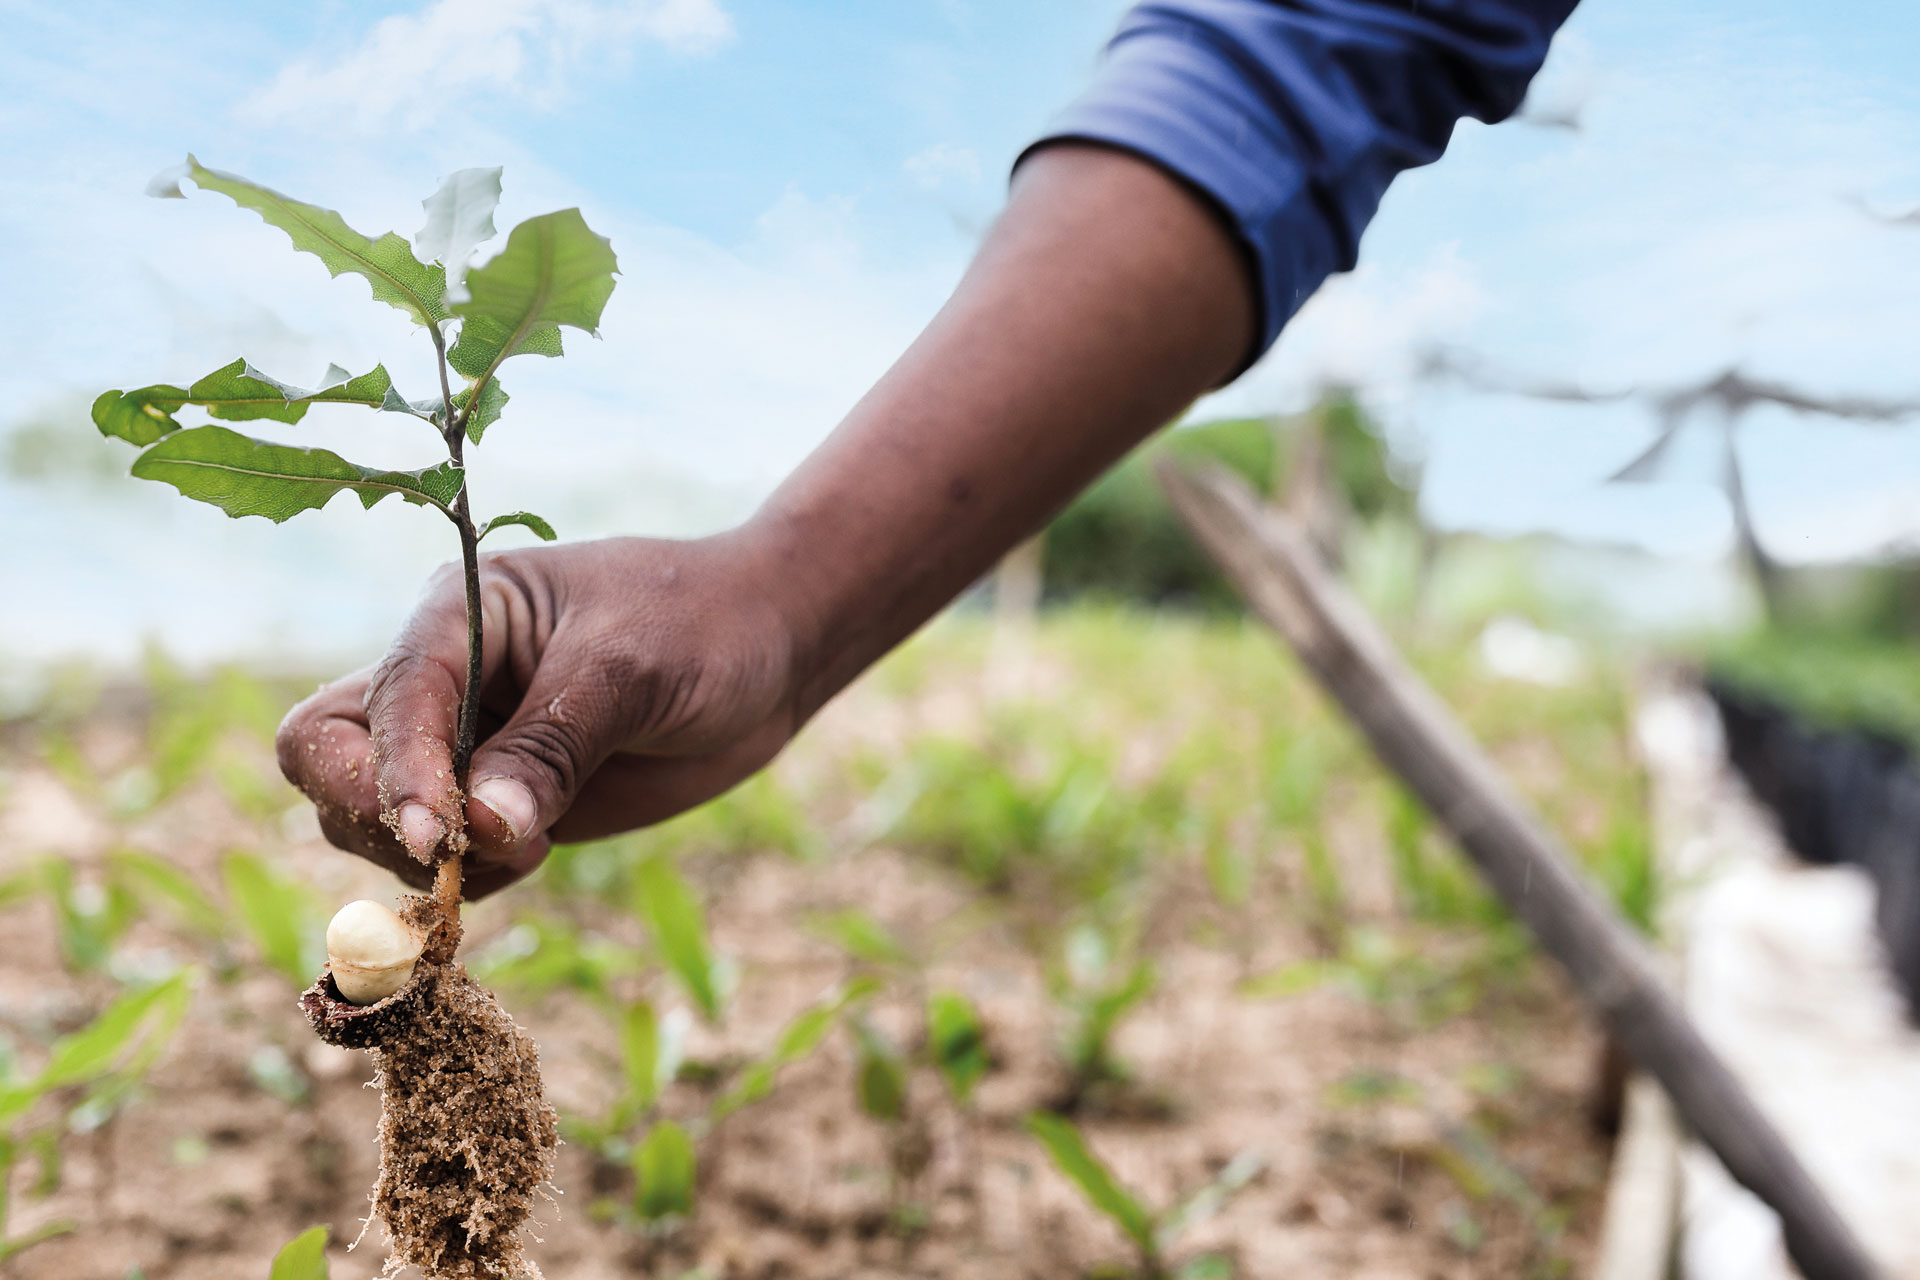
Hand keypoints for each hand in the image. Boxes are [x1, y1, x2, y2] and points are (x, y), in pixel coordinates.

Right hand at [276, 533, 802, 896]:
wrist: (770, 647)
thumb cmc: (702, 625)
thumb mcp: (630, 671)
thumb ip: (553, 748)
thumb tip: (480, 829)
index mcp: (456, 614)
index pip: (384, 700)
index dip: (397, 775)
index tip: (441, 838)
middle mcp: (441, 679)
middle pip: (328, 756)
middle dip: (374, 815)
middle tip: (459, 854)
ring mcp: (463, 743)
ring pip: (369, 817)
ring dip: (428, 858)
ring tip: (535, 846)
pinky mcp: (498, 799)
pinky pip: (440, 857)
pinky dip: (467, 878)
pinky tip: (540, 854)